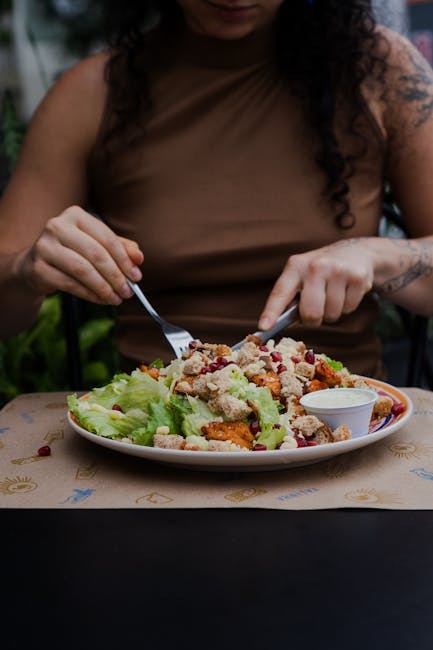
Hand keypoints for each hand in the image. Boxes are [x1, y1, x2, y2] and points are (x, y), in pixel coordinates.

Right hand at [16, 205, 143, 304]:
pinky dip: (90, 294)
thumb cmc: (73, 252)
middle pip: (96, 254)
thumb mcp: (97, 245)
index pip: (106, 238)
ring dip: (104, 288)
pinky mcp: (39, 268)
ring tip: (117, 298)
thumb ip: (120, 248)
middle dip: (116, 276)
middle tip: (128, 291)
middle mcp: (57, 226)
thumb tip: (139, 258)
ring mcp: (45, 246)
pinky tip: (102, 300)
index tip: (137, 276)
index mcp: (75, 215)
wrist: (36, 265)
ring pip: (83, 270)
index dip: (124, 259)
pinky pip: (70, 284)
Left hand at [259, 238, 374, 328]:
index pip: (280, 292)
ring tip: (334, 294)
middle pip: (310, 313)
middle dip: (313, 319)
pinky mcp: (356, 277)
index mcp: (296, 266)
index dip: (271, 312)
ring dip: (332, 312)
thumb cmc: (322, 271)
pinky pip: (348, 308)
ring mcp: (337, 270)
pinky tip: (347, 291)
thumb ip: (291, 298)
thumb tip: (276, 325)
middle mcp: (315, 266)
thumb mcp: (303, 276)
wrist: (356, 252)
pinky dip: (347, 306)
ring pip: (331, 314)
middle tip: (317, 309)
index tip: (263, 327)